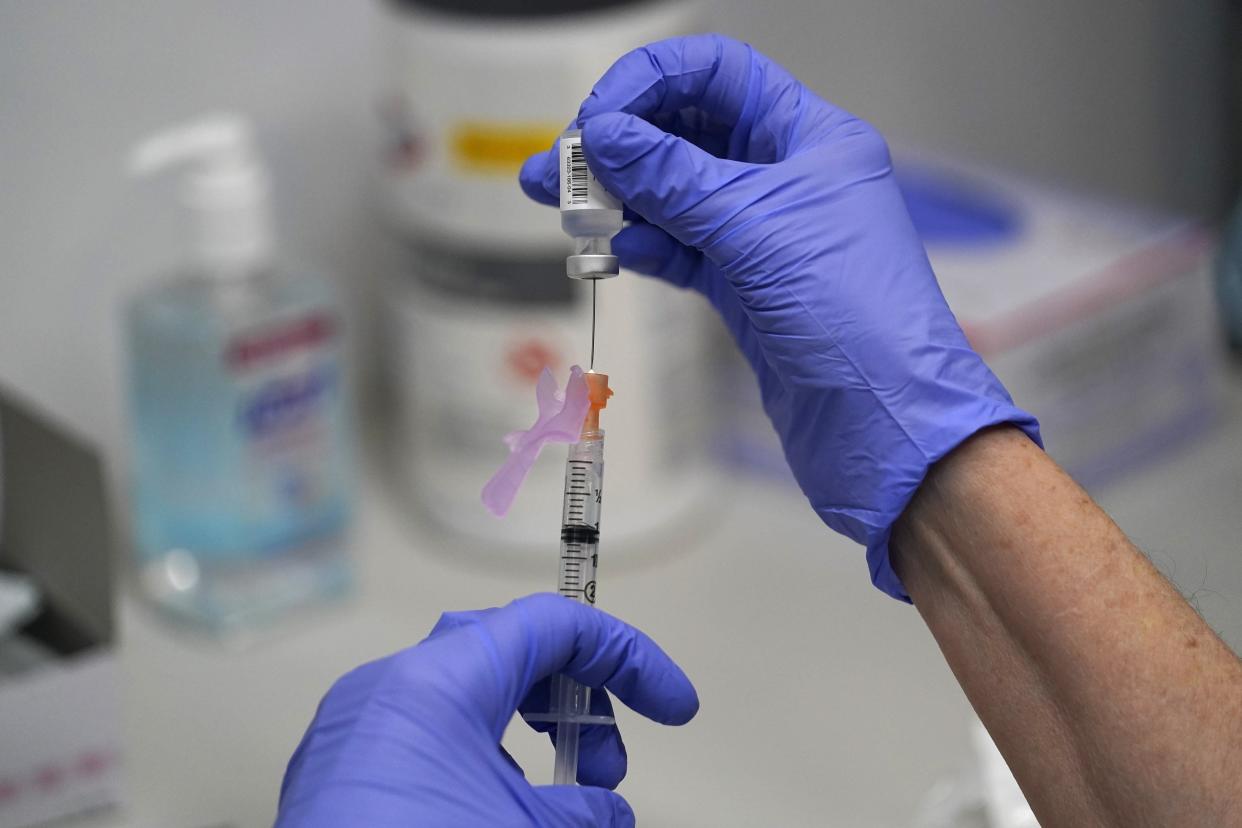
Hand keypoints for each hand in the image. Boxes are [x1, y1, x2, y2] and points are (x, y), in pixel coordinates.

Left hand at [276, 594, 697, 826]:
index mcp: (435, 683)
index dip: (626, 658)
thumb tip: (603, 811)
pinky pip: (423, 739)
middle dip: (574, 703)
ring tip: (558, 802)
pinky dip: (478, 760)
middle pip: (506, 653)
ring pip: (462, 699)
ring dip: (527, 735)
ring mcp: (354, 732)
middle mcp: (386, 691)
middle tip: (609, 770)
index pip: (551, 625)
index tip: (671, 708)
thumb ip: (584, 811)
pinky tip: (496, 812)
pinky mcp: (336, 776)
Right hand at [520, 34, 1038, 599]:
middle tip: (562, 167)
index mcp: (811, 140)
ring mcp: (766, 237)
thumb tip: (608, 135)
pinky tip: (618, 251)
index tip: (599, 116)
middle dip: (622, 143)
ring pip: (677, 196)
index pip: (720, 75)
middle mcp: (789, 180)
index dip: (653, 82)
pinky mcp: (748, 290)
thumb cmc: (860, 321)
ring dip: (621, 199)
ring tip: (570, 209)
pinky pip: (682, 251)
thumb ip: (673, 179)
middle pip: (689, 133)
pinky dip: (647, 247)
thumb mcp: (756, 231)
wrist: (885, 429)